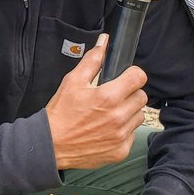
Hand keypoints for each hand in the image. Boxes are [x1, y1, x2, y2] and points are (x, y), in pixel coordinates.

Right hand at [44, 35, 147, 170]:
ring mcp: (121, 135)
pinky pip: (132, 135)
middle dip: (130, 93)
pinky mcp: (120, 151)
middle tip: (114, 96)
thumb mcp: (73, 81)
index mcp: (108, 96)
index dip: (132, 74)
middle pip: (142, 97)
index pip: (139, 78)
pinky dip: (123, 131)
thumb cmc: (61, 113)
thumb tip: (104, 43)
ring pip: (138, 116)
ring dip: (128, 112)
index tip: (126, 77)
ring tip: (109, 113)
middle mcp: (118, 116)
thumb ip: (92, 60)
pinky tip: (107, 129)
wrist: (52, 145)